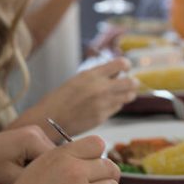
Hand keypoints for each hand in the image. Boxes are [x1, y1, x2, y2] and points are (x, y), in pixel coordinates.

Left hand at [0, 125, 54, 183]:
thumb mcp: (11, 178)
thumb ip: (36, 180)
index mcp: (33, 138)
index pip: (57, 161)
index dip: (53, 177)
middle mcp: (37, 131)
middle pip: (55, 157)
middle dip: (48, 172)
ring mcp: (34, 131)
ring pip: (50, 156)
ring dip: (42, 168)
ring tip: (25, 178)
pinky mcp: (30, 135)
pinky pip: (42, 153)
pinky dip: (37, 164)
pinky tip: (23, 171)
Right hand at [17, 57, 138, 136]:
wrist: (49, 119)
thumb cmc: (59, 98)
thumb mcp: (77, 79)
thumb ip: (97, 75)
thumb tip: (115, 72)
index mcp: (92, 75)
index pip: (121, 64)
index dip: (125, 65)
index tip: (125, 67)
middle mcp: (101, 88)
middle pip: (131, 82)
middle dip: (133, 82)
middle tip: (131, 82)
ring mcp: (103, 104)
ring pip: (128, 97)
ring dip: (127, 94)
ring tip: (121, 93)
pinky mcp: (103, 117)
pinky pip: (117, 108)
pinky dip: (116, 105)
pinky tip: (108, 104)